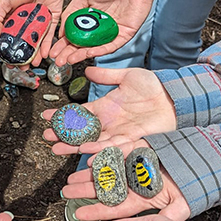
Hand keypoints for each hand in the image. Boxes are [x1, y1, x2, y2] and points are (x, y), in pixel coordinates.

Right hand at [0, 0, 65, 67]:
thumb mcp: (2, 0)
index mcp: (12, 18)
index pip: (9, 38)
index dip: (9, 50)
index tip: (9, 61)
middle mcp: (26, 22)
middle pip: (24, 43)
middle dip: (23, 56)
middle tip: (22, 67)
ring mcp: (40, 21)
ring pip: (37, 42)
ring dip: (36, 54)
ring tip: (34, 65)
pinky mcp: (54, 19)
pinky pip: (51, 35)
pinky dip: (48, 45)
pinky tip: (45, 55)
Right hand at [42, 67, 175, 154]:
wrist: (175, 96)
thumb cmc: (154, 86)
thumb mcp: (127, 76)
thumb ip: (106, 75)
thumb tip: (88, 69)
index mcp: (105, 107)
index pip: (78, 113)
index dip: (62, 115)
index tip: (46, 117)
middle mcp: (109, 122)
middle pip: (81, 131)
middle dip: (62, 134)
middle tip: (46, 137)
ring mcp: (119, 132)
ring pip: (91, 142)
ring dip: (73, 146)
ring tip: (56, 148)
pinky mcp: (131, 139)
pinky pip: (111, 146)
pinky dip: (97, 149)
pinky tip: (84, 151)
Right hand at [50, 0, 163, 65]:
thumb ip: (71, 13)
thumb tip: (61, 31)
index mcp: (89, 18)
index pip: (73, 34)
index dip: (62, 43)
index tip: (52, 51)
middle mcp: (99, 27)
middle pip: (82, 44)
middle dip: (69, 53)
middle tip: (58, 61)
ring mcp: (111, 32)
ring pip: (94, 48)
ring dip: (81, 55)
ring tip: (69, 60)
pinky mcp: (124, 35)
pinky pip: (110, 46)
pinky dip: (99, 50)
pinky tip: (88, 53)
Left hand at [60, 140, 190, 220]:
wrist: (206, 159)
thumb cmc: (194, 185)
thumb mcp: (182, 205)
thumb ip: (169, 217)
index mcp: (142, 198)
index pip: (115, 206)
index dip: (97, 210)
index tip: (79, 213)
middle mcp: (134, 183)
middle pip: (105, 187)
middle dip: (85, 190)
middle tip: (66, 192)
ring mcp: (134, 165)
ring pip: (106, 169)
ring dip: (88, 173)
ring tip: (71, 176)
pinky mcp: (137, 146)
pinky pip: (116, 148)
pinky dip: (103, 152)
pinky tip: (88, 156)